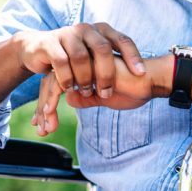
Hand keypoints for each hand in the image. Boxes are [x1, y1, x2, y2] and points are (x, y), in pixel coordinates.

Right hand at [15, 22, 145, 98]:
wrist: (38, 50)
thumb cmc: (74, 58)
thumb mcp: (95, 60)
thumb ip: (113, 66)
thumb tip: (144, 77)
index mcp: (102, 31)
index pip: (123, 40)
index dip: (133, 56)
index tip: (141, 74)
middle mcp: (86, 29)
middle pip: (102, 49)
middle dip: (106, 74)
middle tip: (107, 93)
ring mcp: (67, 34)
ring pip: (81, 57)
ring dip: (85, 78)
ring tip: (87, 92)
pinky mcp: (49, 43)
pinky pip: (61, 61)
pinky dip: (67, 77)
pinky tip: (69, 89)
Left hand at [32, 56, 161, 135]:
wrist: (150, 81)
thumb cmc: (135, 89)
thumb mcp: (106, 98)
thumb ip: (88, 97)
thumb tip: (69, 99)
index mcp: (86, 70)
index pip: (60, 85)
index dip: (51, 103)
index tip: (45, 123)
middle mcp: (81, 63)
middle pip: (52, 83)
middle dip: (44, 107)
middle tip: (41, 127)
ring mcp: (81, 62)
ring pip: (52, 82)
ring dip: (45, 106)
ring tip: (45, 126)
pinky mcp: (83, 66)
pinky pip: (60, 82)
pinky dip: (52, 99)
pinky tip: (49, 113)